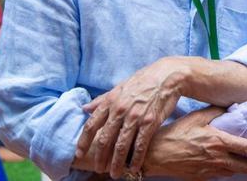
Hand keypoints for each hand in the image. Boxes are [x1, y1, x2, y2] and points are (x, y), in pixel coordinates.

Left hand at [75, 57, 186, 178]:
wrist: (167, 76)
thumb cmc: (143, 81)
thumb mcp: (120, 87)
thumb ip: (102, 99)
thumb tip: (84, 108)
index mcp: (111, 101)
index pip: (91, 124)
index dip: (83, 141)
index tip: (79, 153)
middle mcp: (120, 110)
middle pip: (105, 140)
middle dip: (100, 158)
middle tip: (99, 169)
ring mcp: (135, 117)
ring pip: (121, 146)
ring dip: (117, 163)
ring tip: (115, 174)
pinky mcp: (150, 122)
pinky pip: (140, 145)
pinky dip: (136, 159)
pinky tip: (134, 168)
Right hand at [143, 107, 246, 180]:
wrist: (156, 154)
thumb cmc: (175, 133)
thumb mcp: (196, 117)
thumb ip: (215, 112)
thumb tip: (230, 107)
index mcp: (218, 141)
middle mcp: (217, 159)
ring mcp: (210, 171)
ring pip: (235, 172)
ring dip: (239, 164)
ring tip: (237, 154)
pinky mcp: (203, 178)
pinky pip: (221, 175)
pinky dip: (226, 168)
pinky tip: (220, 158)